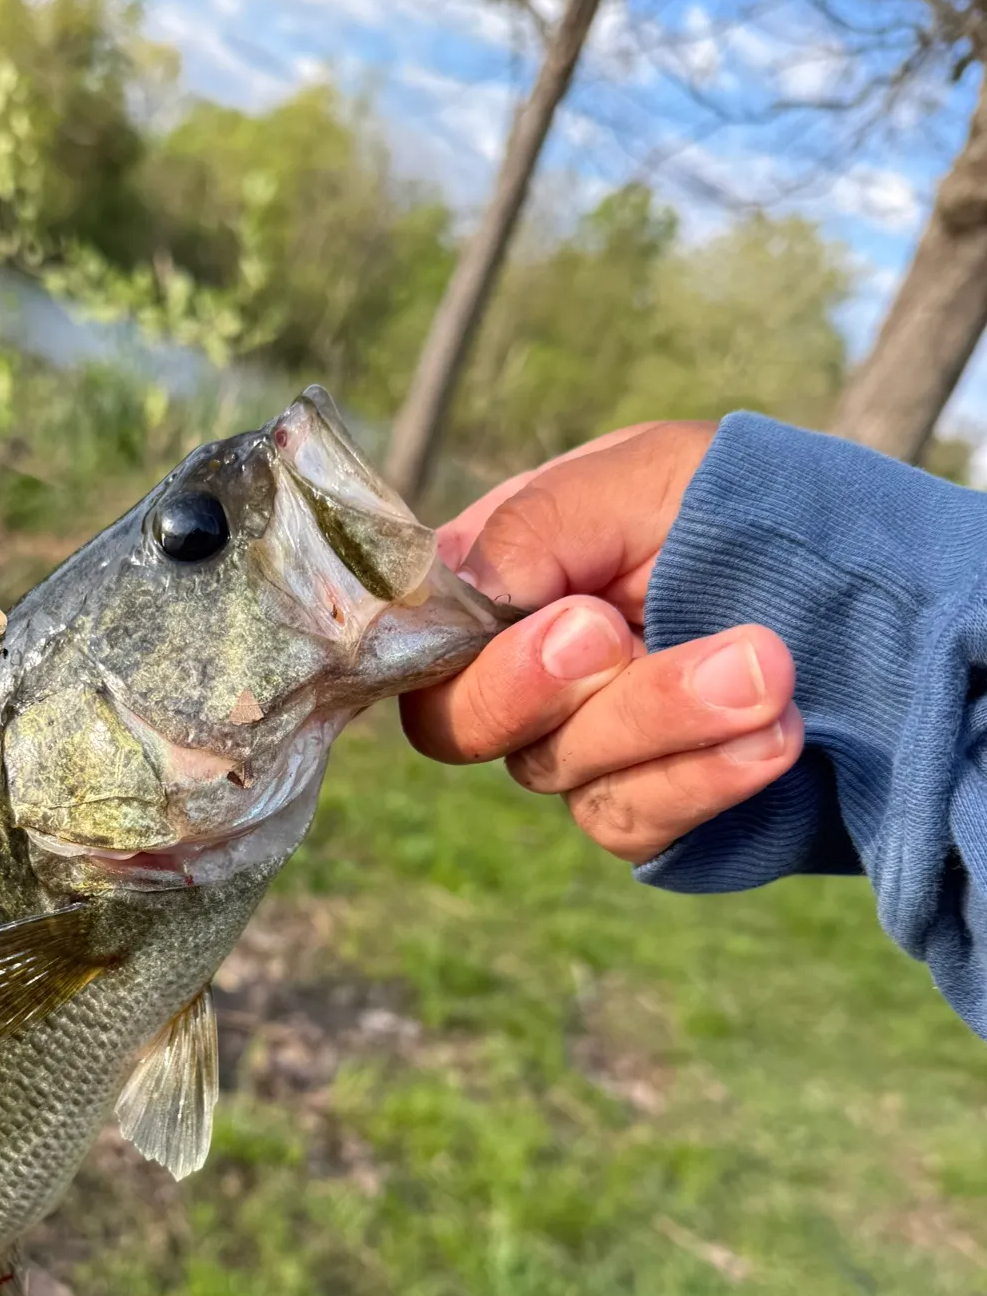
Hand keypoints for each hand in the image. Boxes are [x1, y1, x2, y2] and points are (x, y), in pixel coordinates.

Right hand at [403, 422, 803, 862]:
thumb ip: (538, 523)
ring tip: (764, 670)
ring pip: (553, 771)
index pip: (418, 637)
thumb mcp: (648, 474)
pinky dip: (698, 783)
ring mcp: (573, 744)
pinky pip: (627, 821)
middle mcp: (516, 669)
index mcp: (496, 581)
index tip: (578, 621)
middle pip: (456, 722)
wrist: (877, 586)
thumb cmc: (748, 506)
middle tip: (624, 636)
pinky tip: (770, 739)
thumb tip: (463, 590)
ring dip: (658, 721)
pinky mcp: (636, 804)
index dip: (470, 649)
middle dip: (542, 689)